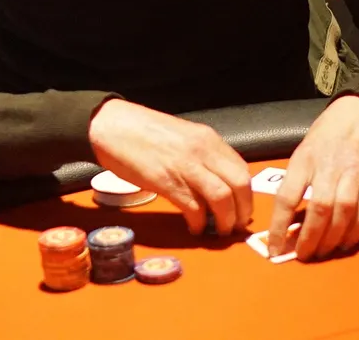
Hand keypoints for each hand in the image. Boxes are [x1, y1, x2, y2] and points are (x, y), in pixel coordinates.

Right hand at [87, 99, 253, 234]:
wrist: (112, 126)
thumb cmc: (143, 132)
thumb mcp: (183, 137)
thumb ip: (202, 155)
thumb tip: (217, 181)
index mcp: (208, 139)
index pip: (242, 169)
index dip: (246, 195)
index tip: (242, 209)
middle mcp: (203, 151)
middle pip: (240, 184)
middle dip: (242, 210)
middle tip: (235, 226)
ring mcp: (186, 166)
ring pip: (222, 198)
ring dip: (225, 221)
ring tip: (219, 231)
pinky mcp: (167, 182)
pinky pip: (194, 207)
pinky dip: (199, 223)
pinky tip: (195, 228)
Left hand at [268, 95, 358, 259]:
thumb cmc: (329, 133)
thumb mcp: (304, 149)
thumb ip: (297, 180)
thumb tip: (286, 219)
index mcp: (305, 158)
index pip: (287, 197)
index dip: (279, 226)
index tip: (275, 247)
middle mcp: (329, 165)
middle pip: (319, 209)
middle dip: (310, 238)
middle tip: (304, 255)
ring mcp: (355, 171)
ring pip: (344, 212)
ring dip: (333, 238)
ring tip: (324, 252)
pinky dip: (358, 230)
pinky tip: (348, 241)